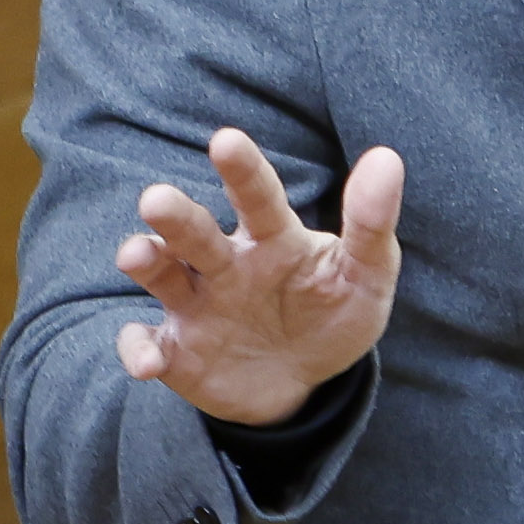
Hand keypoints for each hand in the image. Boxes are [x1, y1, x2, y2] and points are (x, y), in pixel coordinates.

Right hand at [114, 128, 403, 425]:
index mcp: (273, 237)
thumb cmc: (334, 313)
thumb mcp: (366, 275)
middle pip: (196, 232)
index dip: (243, 170)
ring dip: (146, 262)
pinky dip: (139, 351)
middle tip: (156, 199)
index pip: (258, 197)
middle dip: (175, 215)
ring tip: (136, 255)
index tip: (226, 141)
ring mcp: (197, 304)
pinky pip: (149, 345)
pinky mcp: (177, 351)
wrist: (307, 382)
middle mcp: (226, 262)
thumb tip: (387, 158)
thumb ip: (372, 222)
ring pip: (163, 273)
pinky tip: (147, 364)